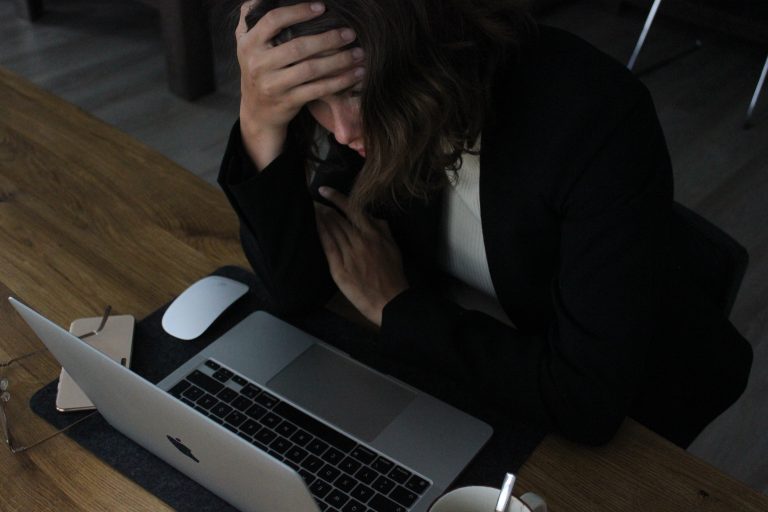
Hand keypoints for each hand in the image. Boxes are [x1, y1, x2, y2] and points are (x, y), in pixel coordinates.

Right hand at [235, 1, 364, 169]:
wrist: (257, 112)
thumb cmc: (259, 70)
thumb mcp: (247, 45)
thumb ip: (253, 20)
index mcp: (249, 44)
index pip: (274, 21)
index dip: (299, 11)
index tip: (322, 7)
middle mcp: (258, 64)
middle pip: (298, 47)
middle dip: (328, 38)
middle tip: (350, 33)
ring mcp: (273, 85)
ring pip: (311, 69)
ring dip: (339, 60)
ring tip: (359, 53)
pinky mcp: (288, 102)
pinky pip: (318, 89)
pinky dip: (340, 81)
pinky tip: (356, 73)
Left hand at [314, 187, 408, 325]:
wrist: (390, 301)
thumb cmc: (393, 275)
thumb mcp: (394, 248)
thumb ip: (383, 230)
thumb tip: (373, 217)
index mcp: (374, 234)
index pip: (353, 210)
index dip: (336, 198)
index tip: (324, 190)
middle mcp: (360, 240)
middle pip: (338, 218)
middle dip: (323, 207)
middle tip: (311, 200)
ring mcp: (349, 254)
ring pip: (331, 230)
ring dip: (319, 217)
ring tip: (309, 209)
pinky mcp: (339, 268)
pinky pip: (327, 246)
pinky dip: (320, 233)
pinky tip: (312, 225)